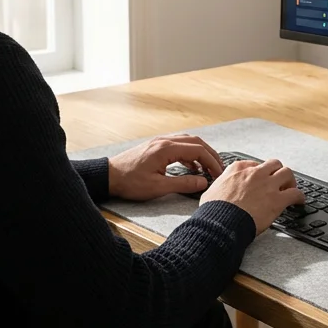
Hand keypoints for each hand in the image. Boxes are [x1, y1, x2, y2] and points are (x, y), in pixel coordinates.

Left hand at [107, 134, 223, 200]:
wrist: (109, 176)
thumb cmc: (130, 182)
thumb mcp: (158, 187)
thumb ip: (183, 183)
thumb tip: (203, 182)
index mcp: (166, 148)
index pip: (198, 149)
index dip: (212, 161)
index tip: (219, 173)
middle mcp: (164, 141)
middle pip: (196, 142)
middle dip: (210, 155)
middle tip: (219, 169)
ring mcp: (159, 142)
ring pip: (187, 141)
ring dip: (200, 153)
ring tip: (208, 168)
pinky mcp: (155, 146)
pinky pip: (178, 145)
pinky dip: (189, 154)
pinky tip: (191, 166)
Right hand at [201, 158, 305, 233]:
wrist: (221, 223)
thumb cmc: (214, 211)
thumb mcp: (211, 191)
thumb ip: (220, 186)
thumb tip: (219, 191)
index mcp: (237, 169)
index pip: (254, 164)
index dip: (260, 172)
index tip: (261, 179)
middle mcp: (255, 173)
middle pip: (274, 164)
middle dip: (277, 172)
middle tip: (278, 182)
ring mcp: (268, 185)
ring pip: (287, 173)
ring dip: (290, 181)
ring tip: (290, 188)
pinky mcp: (277, 199)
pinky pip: (295, 193)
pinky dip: (299, 196)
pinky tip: (299, 201)